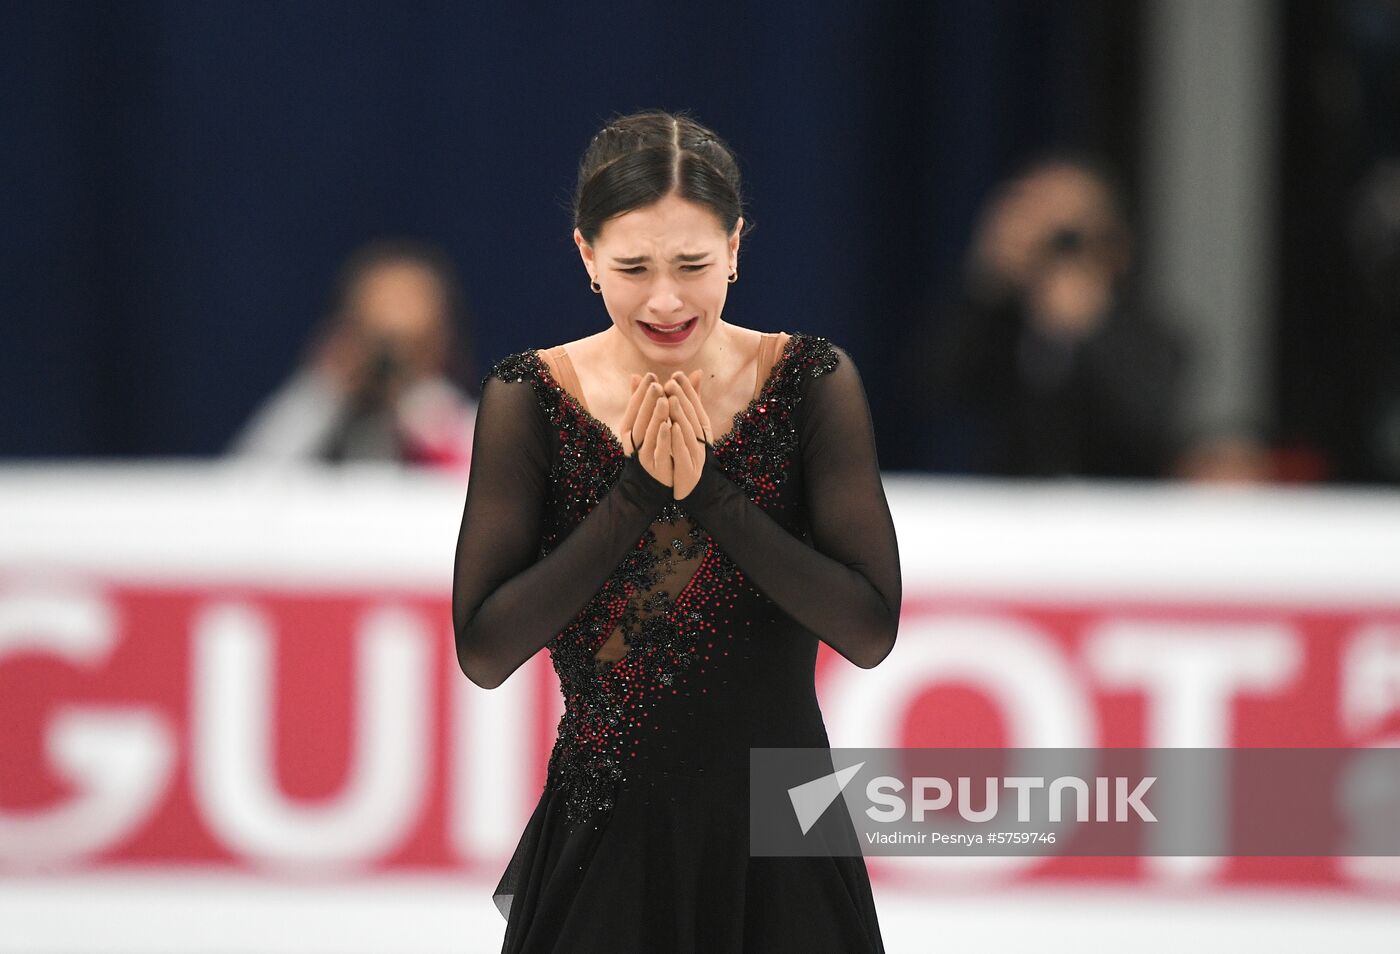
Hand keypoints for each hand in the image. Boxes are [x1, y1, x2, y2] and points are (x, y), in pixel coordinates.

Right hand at [620, 371, 671, 486]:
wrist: (652, 483)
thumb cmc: (650, 446)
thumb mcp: (645, 423)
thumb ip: (643, 401)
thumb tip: (636, 374)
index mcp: (628, 429)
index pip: (633, 407)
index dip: (641, 391)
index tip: (650, 375)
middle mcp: (632, 441)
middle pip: (639, 418)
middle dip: (647, 400)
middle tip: (656, 383)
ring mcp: (642, 454)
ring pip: (648, 433)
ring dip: (655, 415)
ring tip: (664, 399)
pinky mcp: (654, 466)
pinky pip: (658, 450)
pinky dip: (662, 437)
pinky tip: (668, 424)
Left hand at [662, 369, 713, 499]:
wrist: (692, 490)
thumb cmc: (688, 453)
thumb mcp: (691, 427)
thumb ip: (692, 401)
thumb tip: (697, 371)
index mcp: (702, 430)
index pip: (696, 406)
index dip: (687, 389)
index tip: (677, 374)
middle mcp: (701, 440)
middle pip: (692, 416)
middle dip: (682, 397)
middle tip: (670, 381)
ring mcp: (696, 454)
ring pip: (688, 431)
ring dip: (680, 414)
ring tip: (670, 398)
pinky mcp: (688, 469)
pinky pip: (682, 451)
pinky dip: (677, 438)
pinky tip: (670, 426)